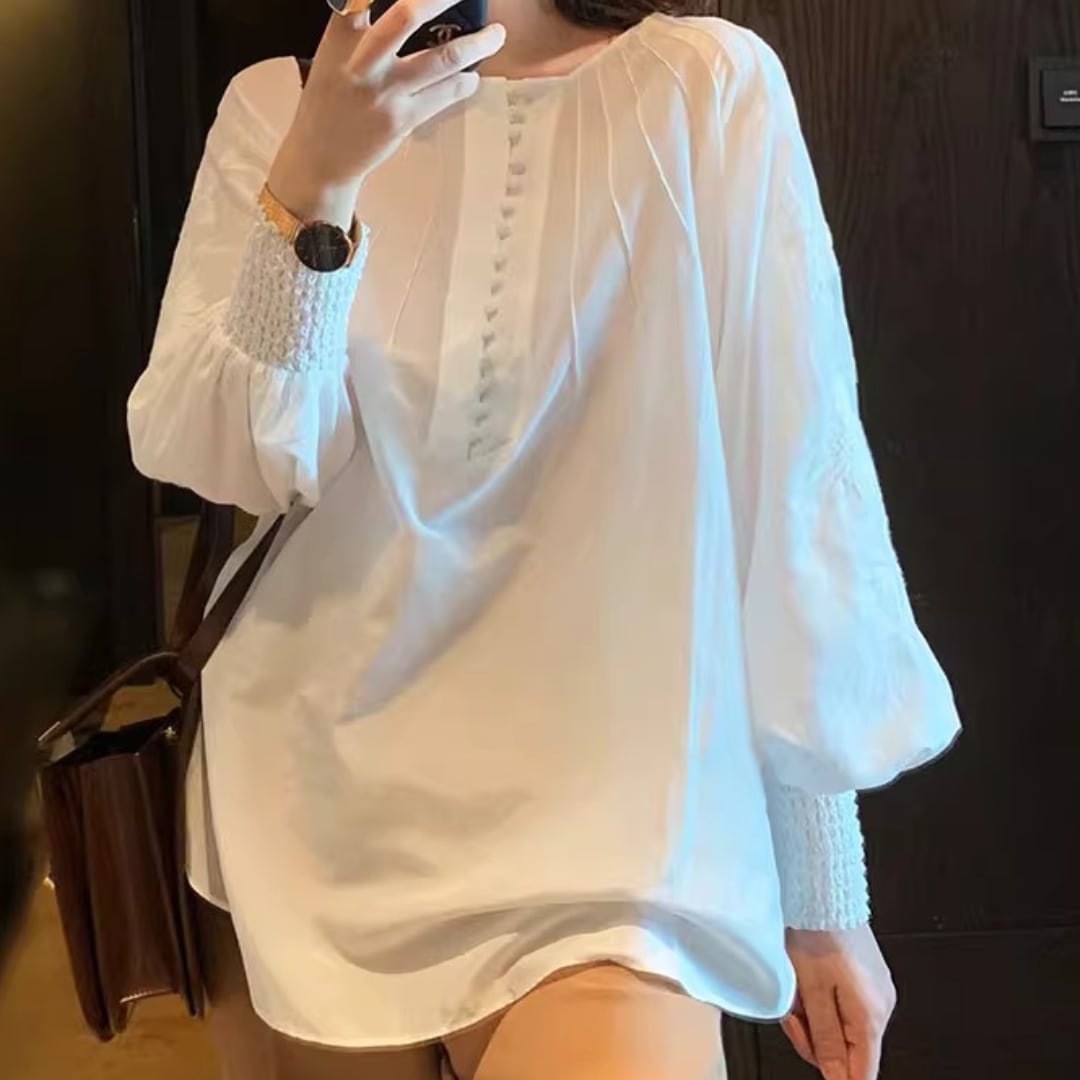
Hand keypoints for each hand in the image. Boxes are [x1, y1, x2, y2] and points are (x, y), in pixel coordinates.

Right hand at [268, 0, 505, 225]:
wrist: (321, 158)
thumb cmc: (330, 103)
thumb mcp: (332, 58)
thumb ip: (359, 30)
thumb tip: (410, 13)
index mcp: (340, 39)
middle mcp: (363, 62)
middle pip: (406, 16)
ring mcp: (385, 93)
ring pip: (441, 59)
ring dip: (476, 45)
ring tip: (497, 34)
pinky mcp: (402, 120)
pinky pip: (444, 95)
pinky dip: (464, 82)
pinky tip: (473, 76)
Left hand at [781, 925, 896, 1079]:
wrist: (824, 892)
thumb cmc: (816, 933)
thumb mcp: (811, 992)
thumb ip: (825, 1039)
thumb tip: (837, 1077)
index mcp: (870, 1015)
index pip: (863, 1072)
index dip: (839, 1078)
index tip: (825, 1075)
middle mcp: (881, 1005)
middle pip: (849, 1049)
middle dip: (815, 1039)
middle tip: (793, 1015)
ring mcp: (876, 989)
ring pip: (844, 1025)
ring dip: (816, 1016)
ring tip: (798, 991)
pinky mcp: (867, 975)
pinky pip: (845, 1003)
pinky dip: (824, 999)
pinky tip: (808, 982)